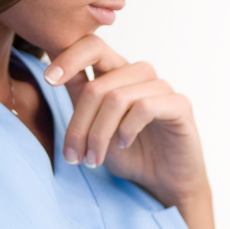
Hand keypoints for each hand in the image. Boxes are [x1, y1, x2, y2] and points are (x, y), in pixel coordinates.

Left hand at [44, 34, 206, 207]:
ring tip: (94, 158)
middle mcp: (140, 75)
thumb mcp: (94, 125)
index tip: (49, 80)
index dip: (69, 57)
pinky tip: (124, 144)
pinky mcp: (180, 105)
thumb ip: (79, 98)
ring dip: (100, 133)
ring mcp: (162, 88)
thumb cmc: (130, 154)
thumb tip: (52, 71)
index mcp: (118, 73)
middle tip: (73, 156)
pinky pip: (145, 107)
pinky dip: (128, 128)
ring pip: (118, 98)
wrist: (165, 182)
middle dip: (79, 125)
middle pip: (99, 85)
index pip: (93, 46)